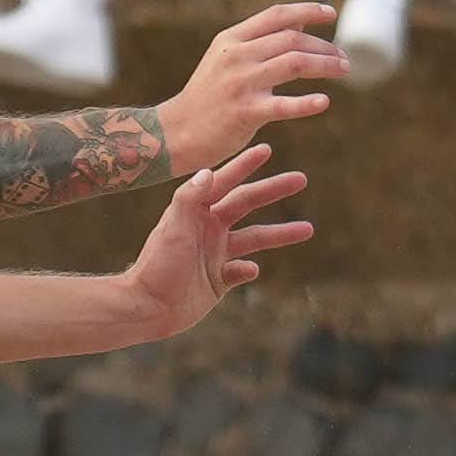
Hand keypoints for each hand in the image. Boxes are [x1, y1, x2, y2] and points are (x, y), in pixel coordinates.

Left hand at [122, 145, 314, 338]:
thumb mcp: (174, 228)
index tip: (266, 148)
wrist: (147, 307)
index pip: (225, 182)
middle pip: (247, 204)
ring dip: (280, 233)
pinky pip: (241, 271)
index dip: (244, 165)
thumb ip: (189, 199)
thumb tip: (208, 170)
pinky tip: (251, 270)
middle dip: (273, 191)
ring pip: (254, 239)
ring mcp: (215, 254)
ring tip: (308, 229)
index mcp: (196, 212)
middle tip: (301, 179)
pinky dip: (248, 270)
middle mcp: (208, 229)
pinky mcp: (218, 280)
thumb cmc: (158, 265)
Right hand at [157, 3, 345, 172]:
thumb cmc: (207, 97)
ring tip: (344, 71)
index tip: (331, 14)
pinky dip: (307, 103)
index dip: (307, 10)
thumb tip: (300, 22)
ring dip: (326, 66)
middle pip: (292, 39)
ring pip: (295, 64)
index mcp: (230, 39)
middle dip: (325, 47)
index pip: (276, 15)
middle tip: (344, 59)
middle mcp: (236, 56)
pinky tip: (323, 103)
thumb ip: (259, 41)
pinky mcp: (245, 112)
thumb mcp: (224, 59)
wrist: (175, 132)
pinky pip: (284, 105)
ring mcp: (240, 83)